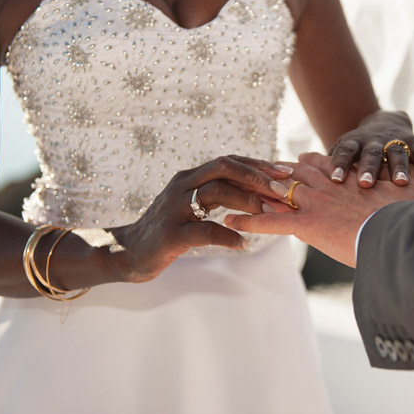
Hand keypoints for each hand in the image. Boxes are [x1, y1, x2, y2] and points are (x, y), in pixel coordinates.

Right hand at [112, 156, 290, 282]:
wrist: (126, 252)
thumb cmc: (168, 230)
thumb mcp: (193, 206)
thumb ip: (219, 195)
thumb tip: (259, 193)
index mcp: (191, 177)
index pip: (230, 161)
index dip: (259, 165)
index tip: (286, 172)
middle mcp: (182, 185)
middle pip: (224, 167)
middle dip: (257, 176)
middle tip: (283, 190)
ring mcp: (174, 208)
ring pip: (215, 192)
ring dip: (246, 201)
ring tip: (269, 213)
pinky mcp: (170, 234)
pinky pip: (203, 231)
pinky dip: (227, 236)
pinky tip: (244, 244)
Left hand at [225, 153, 413, 266]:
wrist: (412, 226)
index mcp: (350, 178)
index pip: (317, 164)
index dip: (299, 165)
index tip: (286, 165)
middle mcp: (329, 184)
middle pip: (289, 172)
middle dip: (267, 175)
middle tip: (244, 175)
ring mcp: (316, 201)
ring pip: (274, 192)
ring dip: (251, 194)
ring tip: (228, 195)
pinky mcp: (309, 223)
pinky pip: (270, 221)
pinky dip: (247, 221)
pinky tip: (228, 222)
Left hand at [328, 110, 413, 187]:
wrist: (384, 121)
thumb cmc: (358, 149)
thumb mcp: (343, 152)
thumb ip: (328, 166)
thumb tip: (306, 188)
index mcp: (353, 142)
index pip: (344, 151)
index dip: (339, 164)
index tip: (334, 180)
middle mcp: (374, 140)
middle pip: (371, 152)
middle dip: (369, 167)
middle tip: (366, 184)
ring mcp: (395, 139)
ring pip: (397, 152)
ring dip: (399, 167)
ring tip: (401, 183)